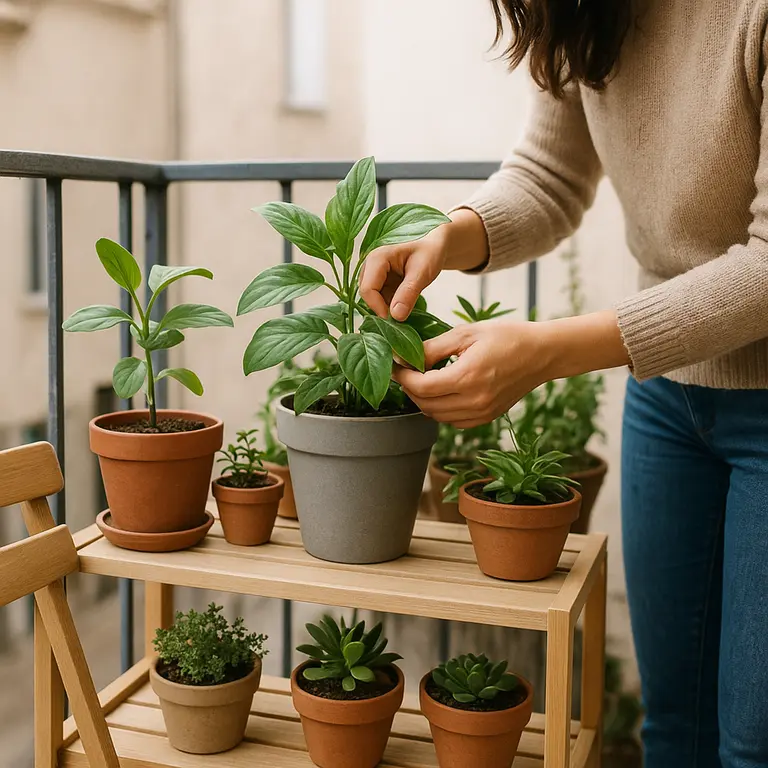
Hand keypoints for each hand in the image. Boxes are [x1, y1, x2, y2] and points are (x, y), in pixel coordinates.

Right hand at [359, 235, 445, 321]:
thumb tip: (396, 317)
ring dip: (387, 307)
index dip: (379, 308)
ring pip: (373, 299)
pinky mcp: (380, 281)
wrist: (434, 244)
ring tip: (408, 305)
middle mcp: (370, 265)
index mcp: (377, 258)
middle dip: (383, 308)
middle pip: (367, 295)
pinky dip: (391, 305)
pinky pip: (380, 299)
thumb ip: (408, 293)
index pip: (367, 289)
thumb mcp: (422, 272)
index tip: (397, 319)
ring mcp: (374, 274)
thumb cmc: (429, 251)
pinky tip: (405, 302)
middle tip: (405, 314)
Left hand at [393, 311, 629, 426]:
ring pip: (437, 416)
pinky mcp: (487, 417)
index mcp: (467, 377)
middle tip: (405, 370)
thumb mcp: (466, 333)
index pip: (420, 387)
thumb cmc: (506, 336)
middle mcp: (474, 401)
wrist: (542, 353)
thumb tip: (404, 357)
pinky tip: (441, 391)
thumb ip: (433, 348)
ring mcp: (481, 413)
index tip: (395, 364)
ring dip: (423, 400)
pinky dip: (440, 409)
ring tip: (421, 378)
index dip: (402, 377)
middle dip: (409, 388)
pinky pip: (452, 421)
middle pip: (425, 404)